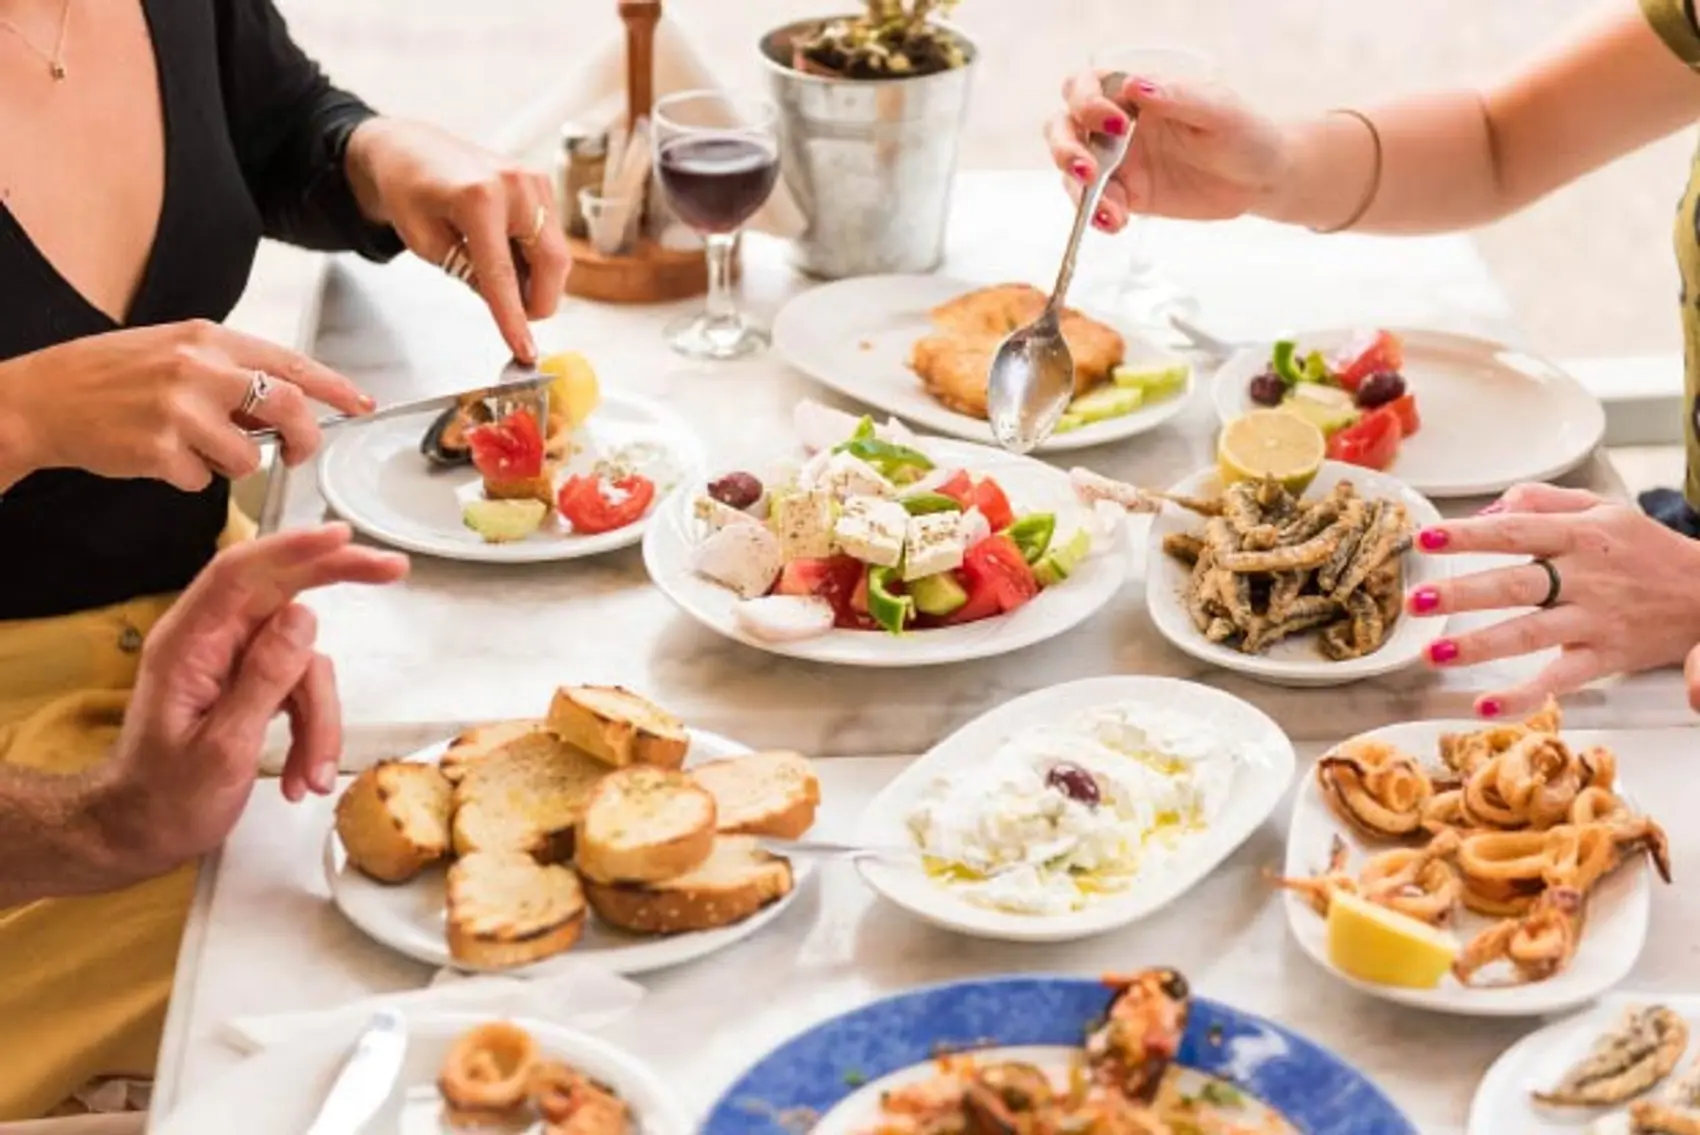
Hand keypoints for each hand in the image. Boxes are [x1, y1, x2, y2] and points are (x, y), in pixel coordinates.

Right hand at [0, 320, 371, 490]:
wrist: (41, 399)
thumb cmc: (109, 377)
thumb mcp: (175, 352)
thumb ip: (229, 371)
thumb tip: (284, 402)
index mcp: (208, 339)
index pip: (291, 363)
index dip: (334, 387)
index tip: (361, 404)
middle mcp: (200, 368)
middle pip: (287, 408)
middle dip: (305, 438)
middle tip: (299, 453)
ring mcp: (180, 410)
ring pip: (250, 456)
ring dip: (233, 464)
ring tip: (195, 448)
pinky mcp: (161, 450)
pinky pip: (204, 480)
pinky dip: (191, 478)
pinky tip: (161, 459)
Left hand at [95, 524, 407, 877]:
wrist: (140, 835)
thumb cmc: (165, 800)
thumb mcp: (221, 747)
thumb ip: (263, 678)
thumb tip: (305, 615)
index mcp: (188, 644)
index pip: (240, 574)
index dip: (293, 549)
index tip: (342, 538)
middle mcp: (212, 642)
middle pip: (281, 590)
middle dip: (337, 579)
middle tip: (393, 569)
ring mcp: (234, 662)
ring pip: (305, 661)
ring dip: (321, 719)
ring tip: (313, 773)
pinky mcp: (253, 684)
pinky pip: (302, 689)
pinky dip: (313, 731)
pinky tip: (304, 775)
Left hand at [346, 118, 571, 362]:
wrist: (409, 148)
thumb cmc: (408, 192)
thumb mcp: (425, 243)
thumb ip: (468, 273)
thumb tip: (506, 302)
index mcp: (479, 198)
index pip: (504, 274)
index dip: (515, 319)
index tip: (526, 351)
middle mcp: (516, 185)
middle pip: (552, 263)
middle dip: (539, 301)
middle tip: (517, 318)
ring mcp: (534, 180)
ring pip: (557, 254)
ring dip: (536, 278)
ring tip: (501, 278)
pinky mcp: (541, 183)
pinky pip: (551, 236)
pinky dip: (535, 258)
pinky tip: (507, 255)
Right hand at [1045, 69, 1289, 231]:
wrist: (1262, 178)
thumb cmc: (1245, 132)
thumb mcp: (1218, 110)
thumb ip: (1177, 97)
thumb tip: (1135, 85)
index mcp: (1135, 94)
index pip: (1086, 88)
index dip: (1087, 103)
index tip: (1115, 124)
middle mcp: (1117, 126)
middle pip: (1063, 128)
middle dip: (1065, 147)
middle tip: (1088, 169)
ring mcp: (1119, 163)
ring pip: (1072, 171)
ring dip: (1078, 190)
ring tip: (1110, 210)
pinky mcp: (1126, 197)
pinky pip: (1095, 206)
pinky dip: (1098, 216)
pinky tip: (1117, 222)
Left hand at [1405, 483, 1699, 716]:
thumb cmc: (1645, 549)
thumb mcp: (1601, 508)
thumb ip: (1541, 502)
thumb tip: (1487, 511)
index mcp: (1579, 534)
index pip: (1514, 532)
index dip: (1468, 535)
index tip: (1425, 539)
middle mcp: (1584, 576)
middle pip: (1515, 584)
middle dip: (1462, 593)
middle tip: (1416, 601)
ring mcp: (1594, 619)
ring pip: (1530, 633)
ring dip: (1479, 645)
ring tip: (1434, 652)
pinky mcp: (1605, 657)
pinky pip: (1561, 679)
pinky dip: (1525, 695)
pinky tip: (1486, 704)